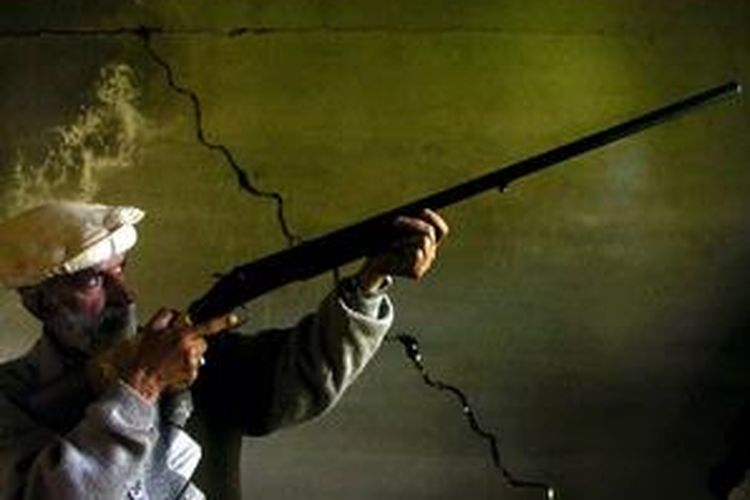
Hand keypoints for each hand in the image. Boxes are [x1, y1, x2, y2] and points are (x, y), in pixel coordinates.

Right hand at [122, 310, 236, 402]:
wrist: (139, 379)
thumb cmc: (142, 356)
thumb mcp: (150, 329)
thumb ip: (165, 316)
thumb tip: (176, 315)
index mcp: (182, 336)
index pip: (208, 326)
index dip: (222, 322)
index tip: (233, 318)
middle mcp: (190, 350)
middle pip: (202, 341)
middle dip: (193, 340)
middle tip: (176, 345)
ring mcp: (192, 364)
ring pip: (199, 354)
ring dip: (190, 353)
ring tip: (172, 358)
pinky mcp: (191, 376)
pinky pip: (194, 366)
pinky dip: (187, 366)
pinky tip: (173, 367)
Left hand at [357, 209, 448, 293]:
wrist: (374, 266)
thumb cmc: (385, 245)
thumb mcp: (397, 230)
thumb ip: (407, 223)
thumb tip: (414, 212)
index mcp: (429, 243)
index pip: (441, 230)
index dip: (434, 218)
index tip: (422, 210)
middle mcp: (430, 254)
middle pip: (430, 231)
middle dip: (413, 223)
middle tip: (396, 221)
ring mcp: (424, 264)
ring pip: (424, 240)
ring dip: (406, 236)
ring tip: (394, 240)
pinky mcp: (416, 273)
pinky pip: (416, 252)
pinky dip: (403, 246)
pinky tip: (393, 247)